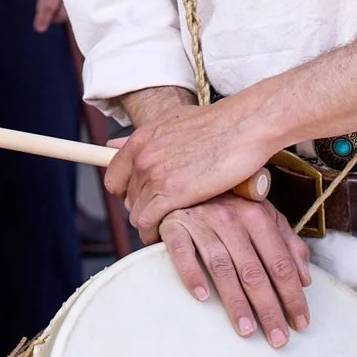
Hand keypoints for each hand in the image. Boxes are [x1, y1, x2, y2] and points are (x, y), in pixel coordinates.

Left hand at [105, 94, 283, 235]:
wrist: (245, 126)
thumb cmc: (218, 124)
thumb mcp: (174, 122)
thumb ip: (147, 139)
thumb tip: (111, 146)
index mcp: (141, 139)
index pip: (114, 178)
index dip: (126, 193)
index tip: (141, 199)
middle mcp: (143, 157)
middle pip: (128, 199)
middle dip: (143, 208)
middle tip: (162, 213)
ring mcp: (156, 175)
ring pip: (137, 213)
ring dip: (151, 223)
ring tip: (168, 225)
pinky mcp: (173, 193)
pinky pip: (149, 222)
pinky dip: (154, 232)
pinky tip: (166, 234)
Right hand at [157, 193, 312, 347]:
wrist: (185, 184)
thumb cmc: (230, 205)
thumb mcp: (264, 215)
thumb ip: (287, 243)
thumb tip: (305, 279)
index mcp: (257, 215)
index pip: (280, 263)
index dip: (292, 295)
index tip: (300, 323)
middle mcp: (231, 217)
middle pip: (254, 271)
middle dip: (269, 308)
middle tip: (278, 339)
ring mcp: (202, 222)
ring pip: (222, 267)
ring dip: (235, 301)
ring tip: (247, 330)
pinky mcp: (174, 226)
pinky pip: (183, 253)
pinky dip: (192, 274)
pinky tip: (202, 296)